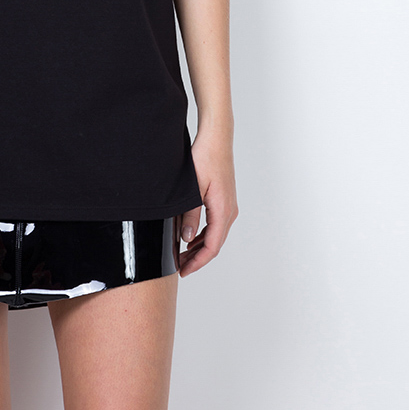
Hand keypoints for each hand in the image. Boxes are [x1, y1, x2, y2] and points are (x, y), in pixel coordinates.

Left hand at [176, 128, 238, 276]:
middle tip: (179, 266)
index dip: (197, 262)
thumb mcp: (193, 189)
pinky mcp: (224, 199)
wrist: (216, 138)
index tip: (183, 271)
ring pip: (215, 235)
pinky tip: (190, 237)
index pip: (212, 247)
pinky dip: (203, 235)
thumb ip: (190, 215)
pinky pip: (215, 224)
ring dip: (199, 247)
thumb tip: (186, 239)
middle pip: (214, 244)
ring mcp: (228, 205)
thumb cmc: (205, 158)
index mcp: (223, 211)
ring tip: (182, 254)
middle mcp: (229, 211)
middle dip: (197, 258)